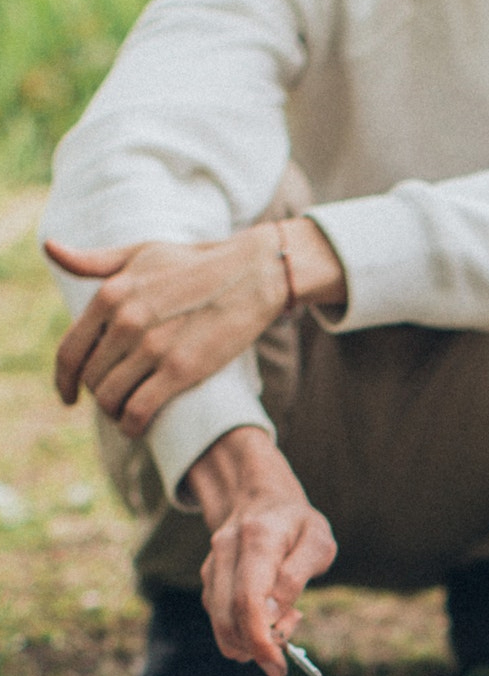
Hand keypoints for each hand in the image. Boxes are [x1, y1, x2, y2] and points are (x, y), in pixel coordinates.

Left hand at [48, 217, 345, 436]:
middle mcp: (126, 320)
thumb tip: (50, 249)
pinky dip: (133, 425)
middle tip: (116, 398)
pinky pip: (139, 410)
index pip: (70, 351)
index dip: (63, 381)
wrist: (252, 274)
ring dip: (115, 412)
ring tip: (128, 412)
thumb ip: (94, 260)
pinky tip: (137, 426)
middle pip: (92, 379)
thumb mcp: (140, 254)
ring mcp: (153, 347)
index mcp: (111, 294)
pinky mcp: (181, 369)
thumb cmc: (195, 263)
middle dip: (99, 394)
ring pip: (111, 398)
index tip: (68, 395)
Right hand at [187, 428, 336, 675]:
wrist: (262, 498)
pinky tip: (269, 616)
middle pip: (228, 616)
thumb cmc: (298, 524)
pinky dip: (242, 628)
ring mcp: (213, 565)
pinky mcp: (209, 579)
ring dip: (249, 640)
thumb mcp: (317, 542)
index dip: (260, 639)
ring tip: (285, 622)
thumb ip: (296, 577)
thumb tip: (272, 617)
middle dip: (255, 649)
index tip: (277, 667)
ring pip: (219, 620)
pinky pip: (219, 616)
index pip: (249, 599)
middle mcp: (227, 550)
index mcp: (258, 539)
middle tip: (282, 662)